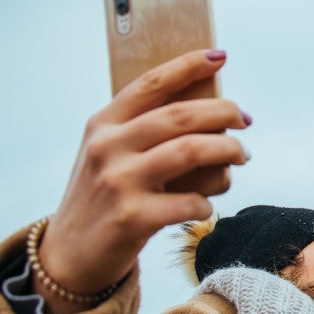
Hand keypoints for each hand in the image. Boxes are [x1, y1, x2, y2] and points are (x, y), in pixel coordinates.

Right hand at [36, 49, 249, 313]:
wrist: (67, 257)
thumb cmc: (103, 198)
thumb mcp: (108, 155)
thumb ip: (143, 132)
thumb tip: (212, 114)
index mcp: (103, 124)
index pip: (151, 83)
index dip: (188, 66)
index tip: (219, 56)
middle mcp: (108, 147)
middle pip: (181, 115)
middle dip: (224, 113)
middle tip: (246, 121)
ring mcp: (119, 182)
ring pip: (192, 151)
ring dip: (227, 151)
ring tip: (241, 157)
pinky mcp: (132, 219)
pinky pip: (190, 202)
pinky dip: (208, 203)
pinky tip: (206, 206)